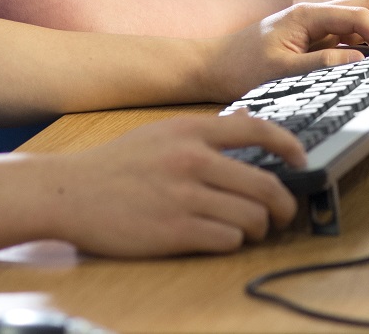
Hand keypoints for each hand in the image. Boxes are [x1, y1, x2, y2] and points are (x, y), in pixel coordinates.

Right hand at [40, 113, 301, 255]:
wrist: (67, 191)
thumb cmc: (114, 165)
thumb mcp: (161, 133)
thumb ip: (203, 132)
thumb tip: (249, 126)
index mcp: (191, 131)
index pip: (259, 132)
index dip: (290, 148)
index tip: (301, 161)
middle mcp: (192, 160)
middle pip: (265, 185)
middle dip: (285, 205)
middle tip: (285, 214)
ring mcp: (184, 197)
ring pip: (252, 217)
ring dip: (259, 228)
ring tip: (250, 230)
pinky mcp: (174, 231)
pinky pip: (227, 240)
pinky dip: (231, 242)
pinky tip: (220, 238)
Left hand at [203, 0, 368, 103]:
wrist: (212, 66)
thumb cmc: (240, 67)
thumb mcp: (280, 72)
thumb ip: (321, 64)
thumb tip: (359, 60)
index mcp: (307, 14)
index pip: (360, 14)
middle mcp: (315, 13)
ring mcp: (316, 24)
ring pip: (363, 18)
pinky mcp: (315, 38)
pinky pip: (351, 35)